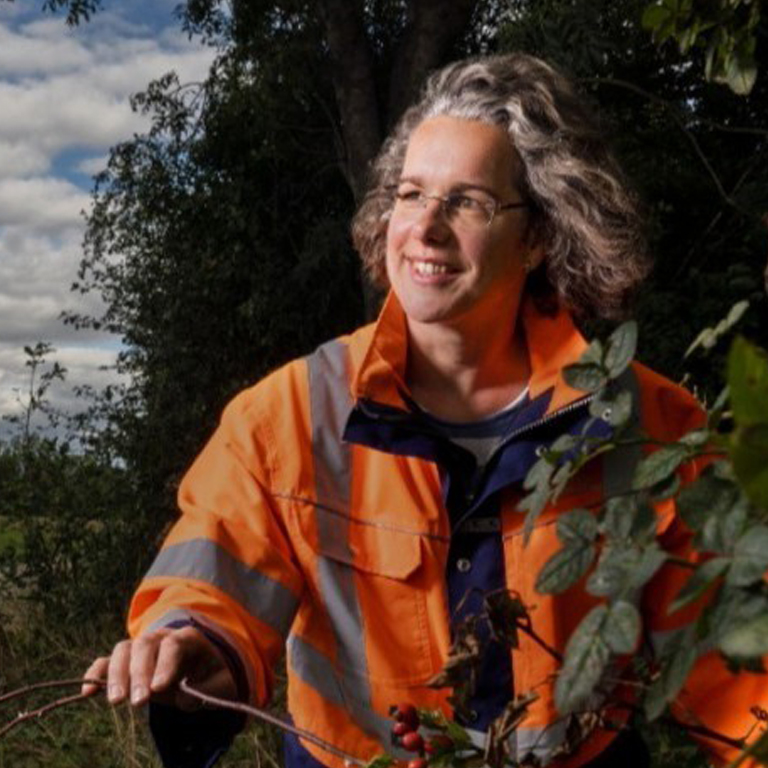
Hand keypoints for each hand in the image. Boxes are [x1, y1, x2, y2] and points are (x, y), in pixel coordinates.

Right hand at [81, 625, 237, 709]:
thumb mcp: (222, 683)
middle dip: (139, 673)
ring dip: (116, 674)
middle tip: (138, 702)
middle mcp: (162, 637)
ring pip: (124, 650)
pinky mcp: (126, 662)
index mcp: (188, 638)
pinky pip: (106, 661)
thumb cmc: (211, 676)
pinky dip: (95, 674)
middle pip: (145, 645)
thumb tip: (183, 698)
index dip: (165, 665)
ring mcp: (141, 647)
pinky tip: (87, 693)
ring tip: (116, 701)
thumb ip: (209, 689)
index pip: (173, 645)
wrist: (200, 669)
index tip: (158, 689)